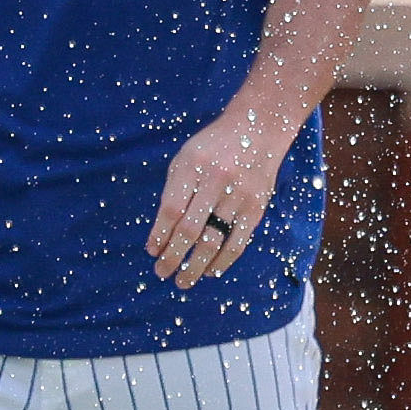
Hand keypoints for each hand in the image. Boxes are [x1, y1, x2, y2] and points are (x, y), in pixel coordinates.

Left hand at [147, 97, 287, 283]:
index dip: (159, 236)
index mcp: (192, 166)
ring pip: (213, 241)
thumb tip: (162, 233)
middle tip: (162, 273)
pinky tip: (211, 271)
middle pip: (189, 229)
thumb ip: (175, 190)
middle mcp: (215, 181)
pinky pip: (238, 242)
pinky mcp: (256, 207)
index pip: (170, 210)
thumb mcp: (187, 157)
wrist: (258, 129)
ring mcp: (238, 195)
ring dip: (195, 266)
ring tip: (183, 281)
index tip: (152, 252)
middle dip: (173, 257)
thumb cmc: (214, 146)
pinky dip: (223, 261)